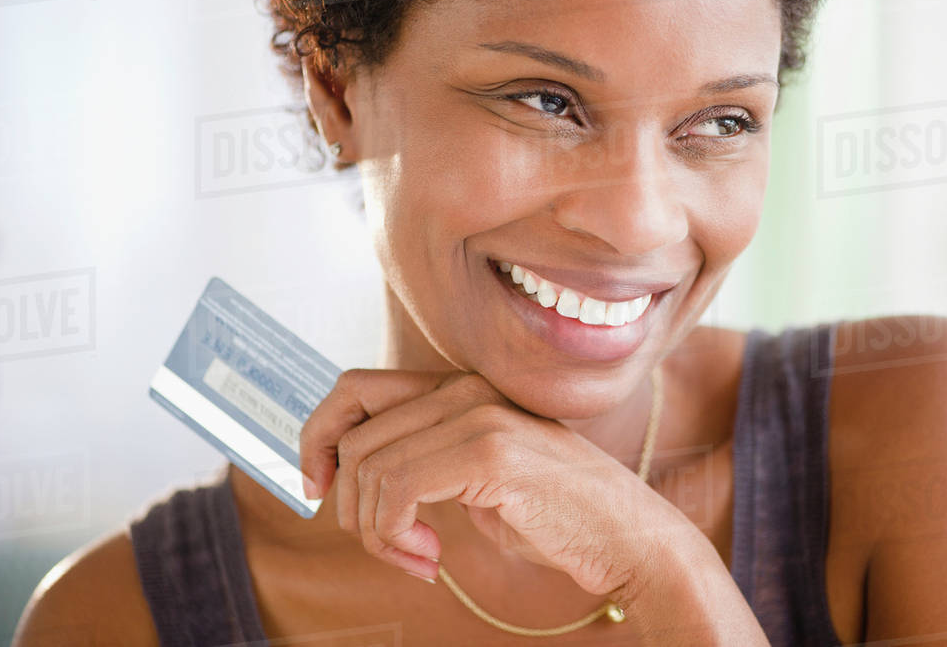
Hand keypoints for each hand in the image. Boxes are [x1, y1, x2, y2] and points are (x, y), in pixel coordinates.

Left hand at [298, 368, 678, 595]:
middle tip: (388, 546)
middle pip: (352, 434)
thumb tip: (347, 471)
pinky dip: (396, 537)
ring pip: (369, 469)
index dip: (318, 437)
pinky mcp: (490, 452)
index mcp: (459, 387)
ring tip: (419, 556)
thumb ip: (423, 457)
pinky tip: (432, 558)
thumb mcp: (474, 477)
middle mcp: (464, 389)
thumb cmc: (552, 515)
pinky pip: (396, 492)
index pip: (354, 388)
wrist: (628, 536)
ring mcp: (479, 414)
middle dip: (351, 505)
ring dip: (378, 532)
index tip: (318, 489)